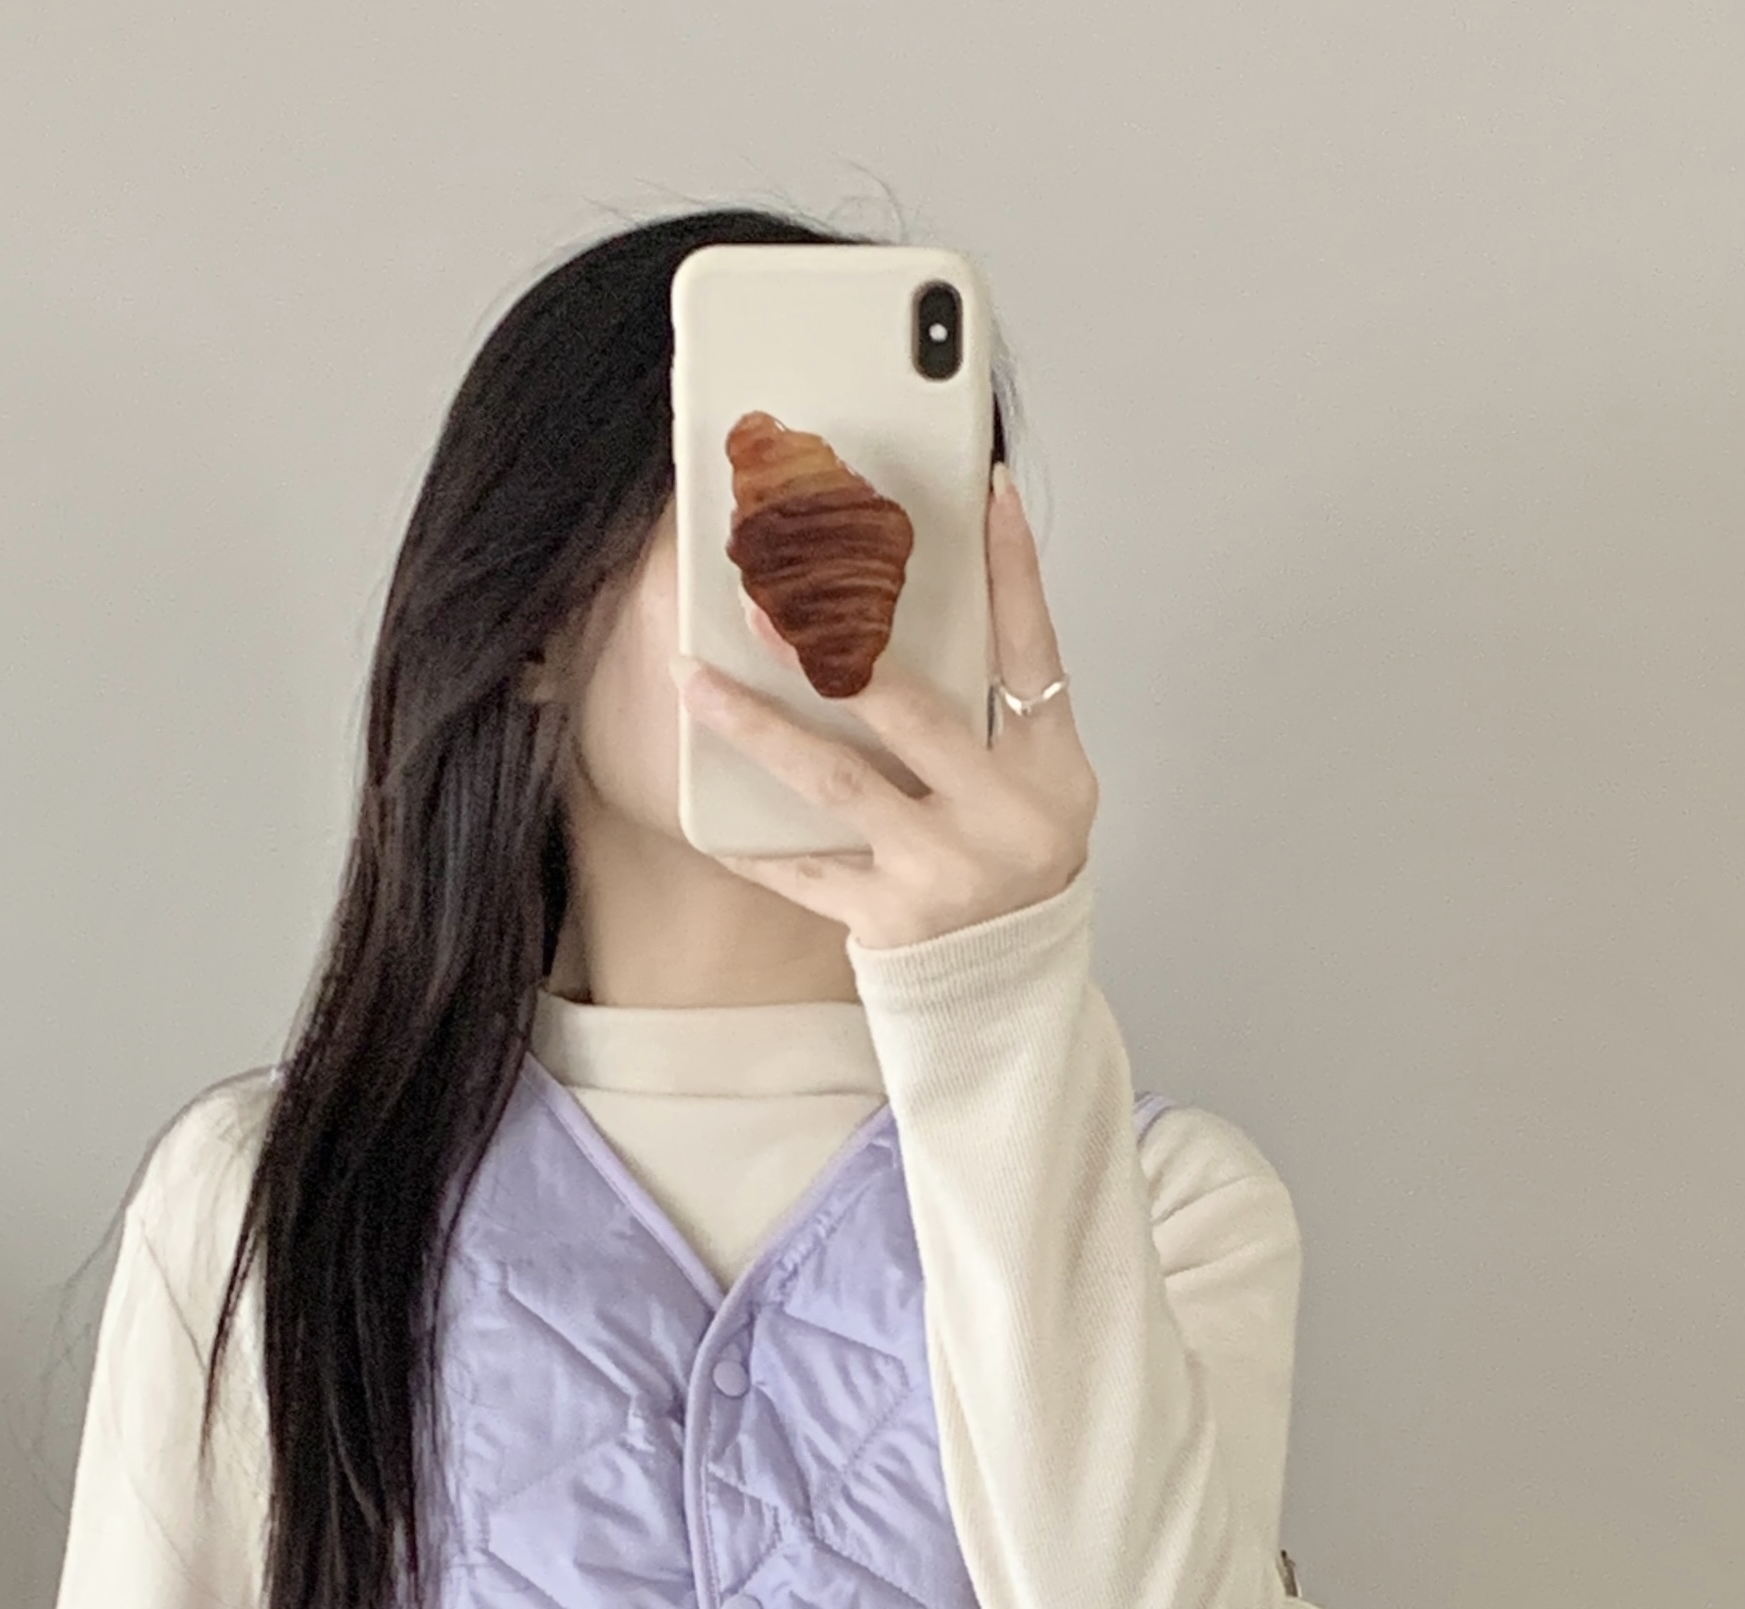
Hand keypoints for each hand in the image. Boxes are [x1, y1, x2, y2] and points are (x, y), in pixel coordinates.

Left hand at [672, 465, 1097, 952]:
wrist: (1009, 981)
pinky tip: (700, 804)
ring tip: (697, 679)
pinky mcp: (888, 919)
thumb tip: (919, 596)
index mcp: (1047, 769)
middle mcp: (1000, 817)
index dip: (1015, 570)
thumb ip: (994, 702)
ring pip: (836, 783)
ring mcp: (941, 870)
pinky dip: (750, 839)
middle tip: (763, 596)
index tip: (989, 490)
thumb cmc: (1014, 859)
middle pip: (911, 713)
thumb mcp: (1038, 779)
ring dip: (758, 726)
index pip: (1032, 650)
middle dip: (832, 650)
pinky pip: (803, 868)